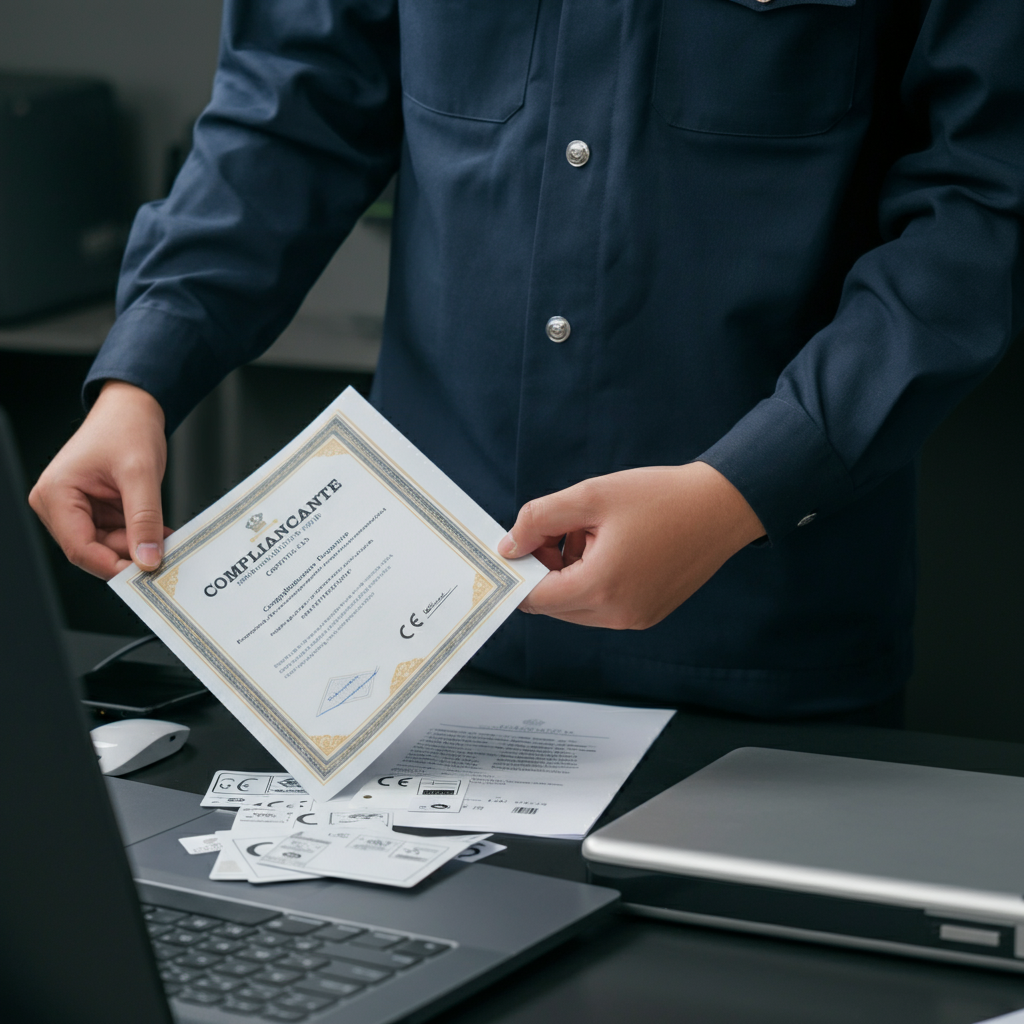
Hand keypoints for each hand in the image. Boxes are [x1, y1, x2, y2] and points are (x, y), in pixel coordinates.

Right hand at [29, 380, 170, 579]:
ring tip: (165, 538)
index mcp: (56, 494)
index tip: (144, 576)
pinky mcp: (94, 508)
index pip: (79, 548)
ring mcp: (76, 507)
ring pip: (107, 545)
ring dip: (137, 545)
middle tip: (163, 558)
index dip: (112, 566)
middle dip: (129, 554)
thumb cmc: (126, 427)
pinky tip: (159, 532)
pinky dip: (139, 536)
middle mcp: (58, 503)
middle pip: (92, 550)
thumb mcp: (140, 475)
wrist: (133, 406)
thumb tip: (147, 559)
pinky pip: (116, 534)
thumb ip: (144, 520)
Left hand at [497, 463, 765, 629]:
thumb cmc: (661, 497)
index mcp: (601, 587)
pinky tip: (612, 548)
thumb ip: (539, 519)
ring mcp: (635, 619)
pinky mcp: (647, 614)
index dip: (522, 568)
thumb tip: (508, 546)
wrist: (722, 507)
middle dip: (547, 568)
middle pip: (553, 604)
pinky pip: (601, 606)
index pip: (535, 598)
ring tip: (593, 534)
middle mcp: (617, 614)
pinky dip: (594, 581)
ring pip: (576, 606)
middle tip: (565, 527)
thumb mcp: (590, 496)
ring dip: (570, 574)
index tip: (523, 540)